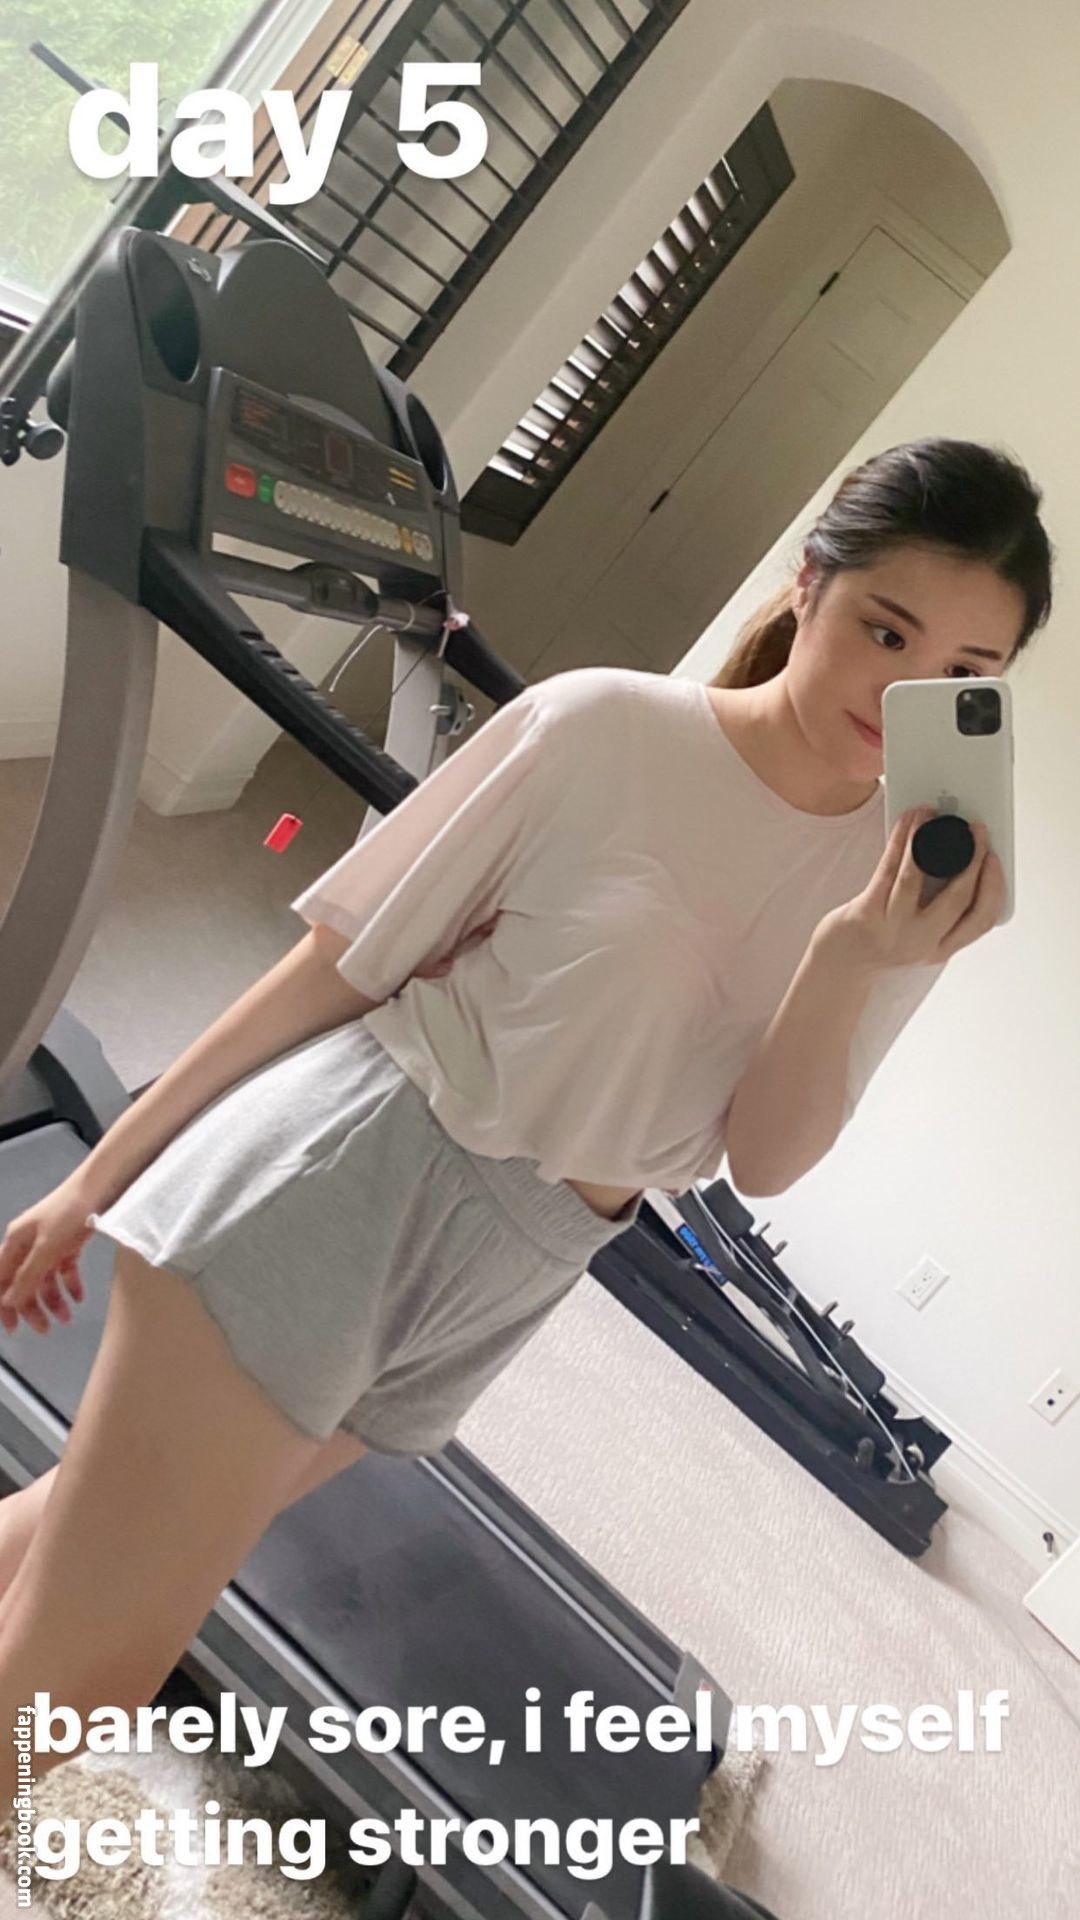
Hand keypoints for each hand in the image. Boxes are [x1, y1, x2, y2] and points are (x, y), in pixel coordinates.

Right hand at [0, 1179, 92, 1335]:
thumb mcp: (47, 1247)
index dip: (4, 1305)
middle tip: (45, 1330)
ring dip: (54, 1300)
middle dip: (32, 1308)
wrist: (102, 1185)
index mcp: (15, 1242)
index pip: (1, 1280)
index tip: (13, 1329)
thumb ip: (28, 1275)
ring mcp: (49, 1244)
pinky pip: (65, 1270)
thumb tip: (8, 1301)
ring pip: (45, 1280)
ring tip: (67, 1318)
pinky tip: (79, 1298)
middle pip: (23, 1283)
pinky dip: (70, 1285)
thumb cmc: (70, 1211)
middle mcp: (28, 1244)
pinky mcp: (69, 1243)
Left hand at [817, 807, 1004, 974]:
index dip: (994, 885)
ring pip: (915, 878)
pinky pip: (887, 870)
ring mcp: (892, 930)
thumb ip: (943, 908)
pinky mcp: (865, 915)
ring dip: (926, 840)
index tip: (995, 857)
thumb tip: (963, 857)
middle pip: (957, 899)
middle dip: (972, 859)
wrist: (839, 966)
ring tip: (932, 814)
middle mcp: (920, 943)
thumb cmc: (883, 940)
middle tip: (977, 830)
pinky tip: (906, 822)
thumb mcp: (921, 935)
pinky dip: (900, 841)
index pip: (982, 919)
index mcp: (941, 948)